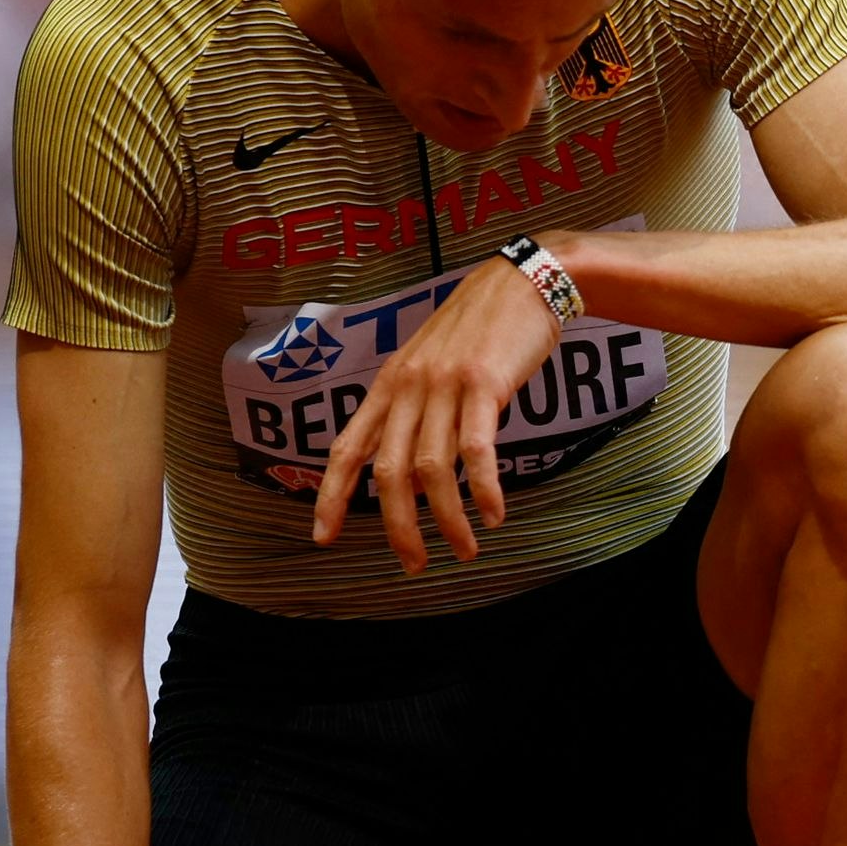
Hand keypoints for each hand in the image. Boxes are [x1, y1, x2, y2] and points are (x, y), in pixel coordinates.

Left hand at [310, 257, 558, 572]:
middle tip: (413, 564)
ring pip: (432, 469)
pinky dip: (484, 489)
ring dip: (448, 519)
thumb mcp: (434, 362)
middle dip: (398, 527)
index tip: (323, 536)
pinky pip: (478, 449)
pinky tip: (495, 513)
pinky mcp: (484, 384)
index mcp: (390, 384)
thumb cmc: (482, 326)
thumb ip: (419, 407)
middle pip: (388, 472)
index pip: (348, 448)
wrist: (523, 281)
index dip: (331, 496)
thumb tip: (416, 466)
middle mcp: (408, 386)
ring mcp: (444, 384)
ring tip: (466, 549)